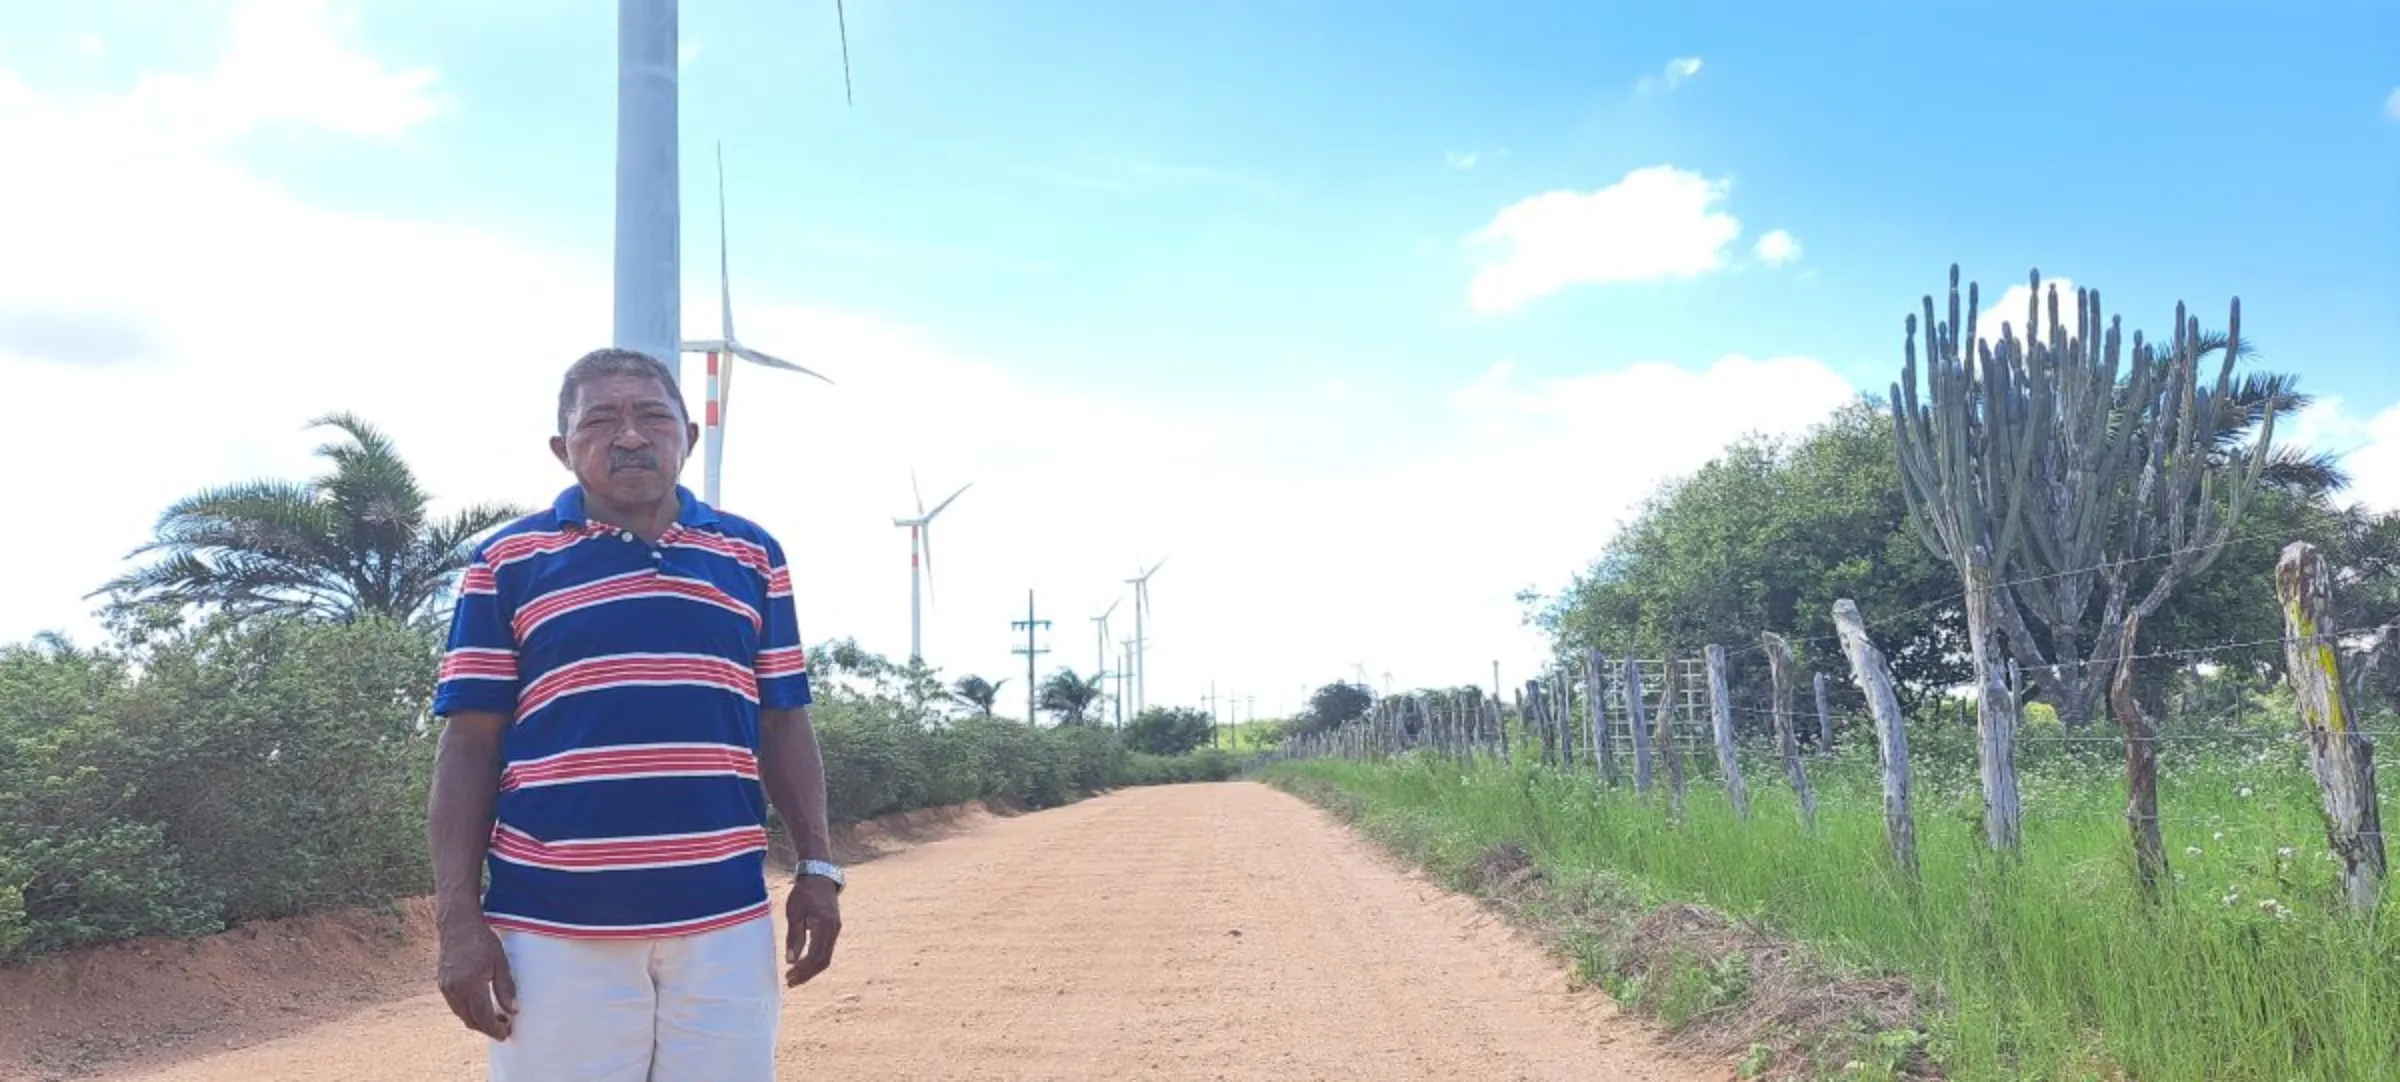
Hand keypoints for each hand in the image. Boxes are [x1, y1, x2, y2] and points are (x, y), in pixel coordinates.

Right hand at [436, 917, 516, 1039]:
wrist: (458, 925)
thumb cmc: (482, 941)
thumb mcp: (500, 963)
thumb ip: (506, 988)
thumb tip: (513, 1011)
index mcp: (471, 986)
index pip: (483, 1017)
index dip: (495, 1029)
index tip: (506, 1033)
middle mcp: (455, 990)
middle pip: (471, 1020)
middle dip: (487, 1028)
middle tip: (503, 1028)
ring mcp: (446, 988)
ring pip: (461, 1015)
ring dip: (476, 1021)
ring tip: (494, 1018)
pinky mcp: (442, 983)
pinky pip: (455, 1006)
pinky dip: (467, 1011)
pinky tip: (479, 1007)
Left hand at [783, 874, 841, 986]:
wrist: (819, 876)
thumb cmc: (804, 892)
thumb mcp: (795, 913)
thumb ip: (794, 937)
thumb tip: (791, 961)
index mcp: (825, 927)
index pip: (816, 956)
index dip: (803, 971)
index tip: (789, 978)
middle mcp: (834, 931)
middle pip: (823, 961)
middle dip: (807, 974)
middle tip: (790, 982)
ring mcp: (835, 930)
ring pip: (825, 957)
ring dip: (810, 969)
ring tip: (794, 976)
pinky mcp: (832, 929)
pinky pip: (825, 949)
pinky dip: (814, 959)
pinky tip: (802, 963)